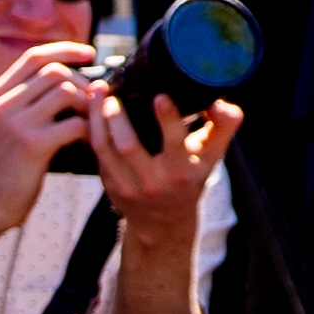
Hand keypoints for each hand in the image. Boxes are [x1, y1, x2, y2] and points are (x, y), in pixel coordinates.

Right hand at [0, 46, 107, 249]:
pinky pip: (75, 124)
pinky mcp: (33, 145)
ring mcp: (16, 123)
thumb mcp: (5, 125)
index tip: (89, 53)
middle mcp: (2, 104)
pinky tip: (88, 141)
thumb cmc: (6, 165)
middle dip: (82, 82)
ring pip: (66, 92)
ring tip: (90, 121)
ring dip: (87, 105)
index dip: (65, 50)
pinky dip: (89, 130)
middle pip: (55, 72)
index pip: (34, 57)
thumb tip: (68, 77)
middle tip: (93, 101)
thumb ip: (26, 100)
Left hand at [84, 81, 237, 242]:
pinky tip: (90, 110)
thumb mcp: (211, 157)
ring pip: (105, 147)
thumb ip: (224, 127)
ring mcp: (127, 185)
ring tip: (97, 93)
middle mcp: (153, 181)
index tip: (160, 96)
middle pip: (129, 145)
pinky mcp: (109, 184)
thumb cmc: (189, 180)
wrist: (163, 222)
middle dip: (117, 116)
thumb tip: (220, 103)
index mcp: (182, 172)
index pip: (175, 144)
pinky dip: (91, 130)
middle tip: (111, 91)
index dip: (168, 119)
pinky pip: (96, 154)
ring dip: (97, 119)